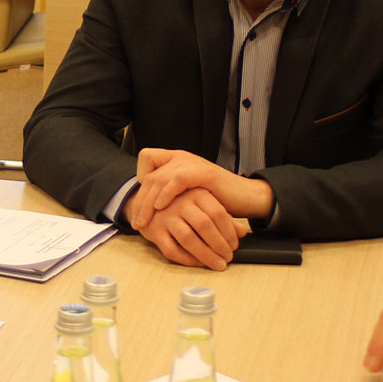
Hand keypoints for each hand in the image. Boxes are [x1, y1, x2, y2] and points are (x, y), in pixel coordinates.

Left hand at [132, 148, 274, 222]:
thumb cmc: (216, 199)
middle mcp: (182, 158)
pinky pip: (178, 180)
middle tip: (136, 223)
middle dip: (140, 200)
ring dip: (148, 203)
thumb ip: (171, 193)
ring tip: (143, 222)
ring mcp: (193, 163)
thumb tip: (146, 207)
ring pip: (160, 178)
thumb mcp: (188, 193)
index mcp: (177, 159)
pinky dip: (166, 193)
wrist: (246, 197)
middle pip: (150, 175)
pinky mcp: (204, 173)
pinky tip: (160, 208)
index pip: (147, 158)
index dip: (140, 177)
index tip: (140, 201)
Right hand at [136, 187, 240, 269]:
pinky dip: (187, 259)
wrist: (147, 203)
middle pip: (204, 225)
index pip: (217, 212)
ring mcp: (165, 217)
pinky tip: (198, 263)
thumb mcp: (202, 205)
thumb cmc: (180, 205)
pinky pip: (171, 250)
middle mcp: (179, 202)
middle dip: (219, 245)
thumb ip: (222, 217)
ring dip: (206, 255)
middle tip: (228, 257)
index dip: (229, 232)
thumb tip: (242, 232)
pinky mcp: (154, 231)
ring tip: (217, 264)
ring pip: (188, 239)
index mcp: (195, 193)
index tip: (234, 245)